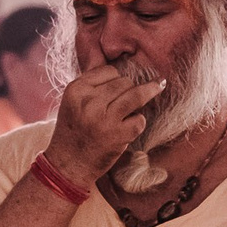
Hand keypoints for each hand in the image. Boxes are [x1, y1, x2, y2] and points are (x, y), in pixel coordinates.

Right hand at [45, 58, 166, 188]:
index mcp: (76, 90)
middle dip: (130, 89)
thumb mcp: (74, 102)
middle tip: (127, 101)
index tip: (122, 86)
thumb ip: (92, 84)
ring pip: (136, 95)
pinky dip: (138, 123)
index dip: (118, 79)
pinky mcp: (118, 135)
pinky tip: (129, 128)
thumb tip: (117, 62)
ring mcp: (104, 119)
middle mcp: (89, 102)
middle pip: (124, 82)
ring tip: (158, 87)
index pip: (109, 72)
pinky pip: (140, 119)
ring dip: (148, 93)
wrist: (67, 164)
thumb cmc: (73, 131)